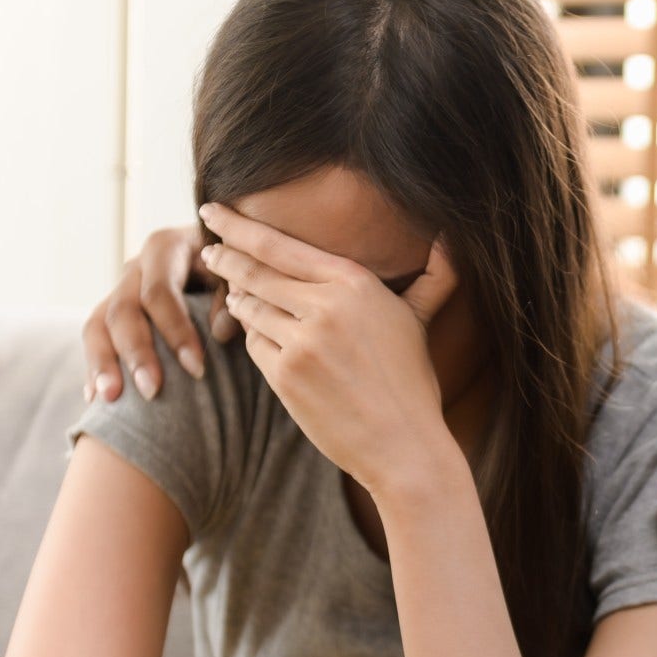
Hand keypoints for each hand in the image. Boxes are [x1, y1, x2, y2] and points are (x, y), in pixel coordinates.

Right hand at [83, 223, 239, 402]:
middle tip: (152, 391)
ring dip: (102, 364)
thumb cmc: (234, 266)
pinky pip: (94, 339)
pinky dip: (95, 368)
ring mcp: (119, 290)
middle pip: (123, 310)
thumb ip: (232, 297)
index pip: (160, 292)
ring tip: (109, 398)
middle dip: (136, 353)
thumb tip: (218, 333)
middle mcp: (136, 267)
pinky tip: (95, 398)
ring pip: (97, 325)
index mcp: (166, 249)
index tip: (197, 369)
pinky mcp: (112, 312)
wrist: (220, 255)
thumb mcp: (238, 273)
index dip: (175, 331)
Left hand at [197, 203, 459, 498]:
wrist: (404, 445)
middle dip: (224, 257)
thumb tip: (449, 238)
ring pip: (248, 307)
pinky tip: (260, 335)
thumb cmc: (412, 382)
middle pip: (254, 271)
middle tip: (207, 250)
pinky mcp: (285, 376)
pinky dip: (252, 336)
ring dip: (238, 299)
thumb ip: (434, 275)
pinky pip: (253, 344)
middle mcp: (325, 306)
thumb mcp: (421, 320)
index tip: (213, 211)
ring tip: (236, 294)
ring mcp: (302, 342)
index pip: (279, 244)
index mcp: (354, 283)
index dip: (238, 226)